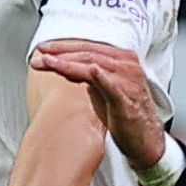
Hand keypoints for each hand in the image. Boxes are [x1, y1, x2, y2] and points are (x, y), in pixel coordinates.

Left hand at [31, 41, 167, 168]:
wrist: (145, 138)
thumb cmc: (125, 113)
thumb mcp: (107, 87)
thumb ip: (91, 74)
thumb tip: (66, 66)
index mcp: (122, 60)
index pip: (89, 48)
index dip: (64, 47)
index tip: (44, 49)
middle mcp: (127, 66)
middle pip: (89, 54)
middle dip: (61, 53)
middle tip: (40, 55)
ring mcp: (128, 82)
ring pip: (94, 66)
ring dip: (69, 63)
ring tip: (50, 62)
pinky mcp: (127, 101)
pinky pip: (113, 87)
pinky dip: (102, 77)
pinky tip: (93, 71)